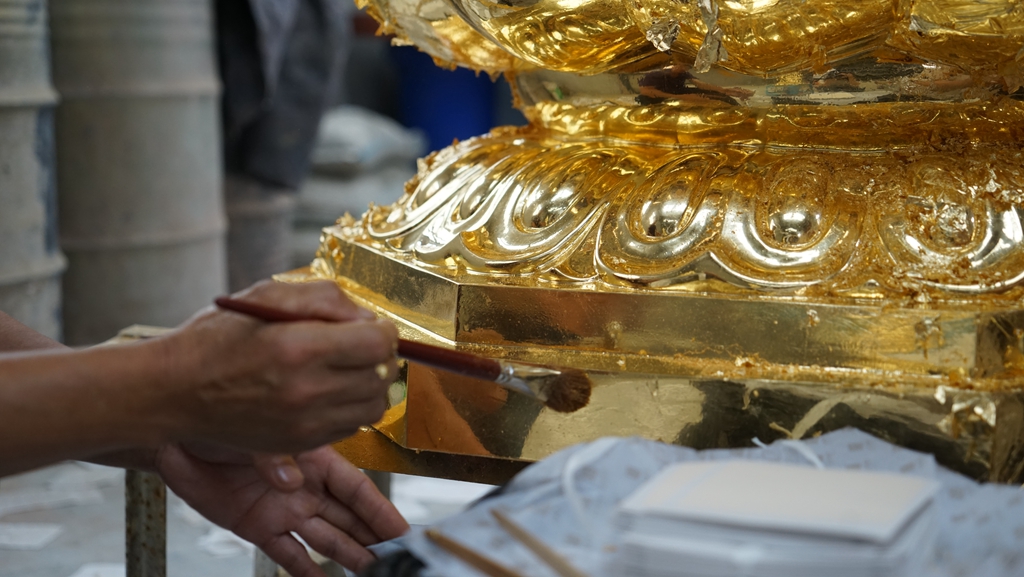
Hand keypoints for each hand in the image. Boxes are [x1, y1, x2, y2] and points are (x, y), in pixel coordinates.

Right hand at [151, 280, 398, 453]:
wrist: (173, 391)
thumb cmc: (216, 337)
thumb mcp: (266, 296)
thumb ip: (325, 299)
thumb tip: (368, 318)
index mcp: (300, 347)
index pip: (378, 343)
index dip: (382, 330)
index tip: (369, 326)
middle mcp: (307, 390)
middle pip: (381, 377)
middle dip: (379, 357)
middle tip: (359, 346)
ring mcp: (304, 423)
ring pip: (373, 407)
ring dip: (370, 386)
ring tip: (347, 369)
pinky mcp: (299, 444)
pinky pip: (350, 428)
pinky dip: (351, 409)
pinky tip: (329, 391)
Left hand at [157, 443, 409, 575]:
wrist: (180, 438)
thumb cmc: (221, 420)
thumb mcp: (255, 433)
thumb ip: (275, 458)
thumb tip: (293, 483)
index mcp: (313, 458)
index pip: (356, 488)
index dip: (381, 511)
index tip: (403, 532)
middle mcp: (305, 486)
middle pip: (348, 517)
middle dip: (373, 538)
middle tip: (396, 560)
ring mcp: (284, 509)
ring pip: (326, 537)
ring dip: (348, 554)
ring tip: (370, 572)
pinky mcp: (259, 527)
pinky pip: (287, 552)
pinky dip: (304, 569)